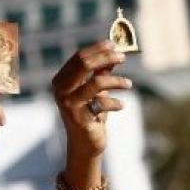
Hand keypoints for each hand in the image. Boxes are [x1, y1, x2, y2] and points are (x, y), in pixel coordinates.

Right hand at [51, 41, 130, 162]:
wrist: (86, 144)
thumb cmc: (91, 114)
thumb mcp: (95, 90)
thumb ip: (100, 71)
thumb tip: (112, 51)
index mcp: (61, 80)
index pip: (79, 57)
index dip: (98, 49)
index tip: (115, 45)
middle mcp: (61, 90)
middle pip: (84, 64)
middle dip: (106, 57)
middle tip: (123, 57)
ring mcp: (69, 104)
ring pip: (96, 83)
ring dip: (117, 81)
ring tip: (129, 84)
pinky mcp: (80, 118)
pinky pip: (103, 103)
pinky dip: (116, 103)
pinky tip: (122, 105)